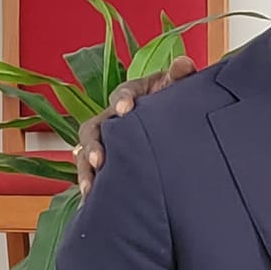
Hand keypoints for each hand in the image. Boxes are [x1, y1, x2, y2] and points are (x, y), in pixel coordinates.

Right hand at [75, 56, 195, 196]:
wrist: (176, 126)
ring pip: (85, 154)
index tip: (125, 108)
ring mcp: (107, 141)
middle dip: (93, 144)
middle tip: (99, 159)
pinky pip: (93, 174)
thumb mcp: (177, 89)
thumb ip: (180, 77)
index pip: (123, 93)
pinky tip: (91, 205)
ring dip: (86, 171)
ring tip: (90, 189)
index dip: (123, 99)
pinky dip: (92, 187)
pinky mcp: (107, 162)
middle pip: (94, 128)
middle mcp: (113, 118)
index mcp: (132, 95)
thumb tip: (184, 64)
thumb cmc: (173, 101)